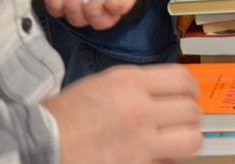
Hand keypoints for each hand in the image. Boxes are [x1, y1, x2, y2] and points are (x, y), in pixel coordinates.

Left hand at [9, 0, 135, 28]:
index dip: (122, 3)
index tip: (110, 3)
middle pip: (106, 11)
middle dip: (101, 17)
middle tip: (90, 7)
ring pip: (82, 15)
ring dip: (79, 16)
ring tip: (71, 1)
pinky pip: (57, 7)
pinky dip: (58, 10)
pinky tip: (57, 0)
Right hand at [44, 64, 201, 163]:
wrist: (42, 144)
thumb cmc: (67, 114)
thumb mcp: (104, 84)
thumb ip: (138, 87)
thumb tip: (167, 96)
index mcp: (131, 82)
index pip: (182, 79)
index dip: (191, 88)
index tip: (189, 94)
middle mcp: (141, 109)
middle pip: (191, 110)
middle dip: (190, 115)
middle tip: (182, 120)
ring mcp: (141, 142)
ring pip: (191, 139)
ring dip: (187, 138)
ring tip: (177, 139)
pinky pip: (170, 163)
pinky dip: (169, 160)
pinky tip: (158, 156)